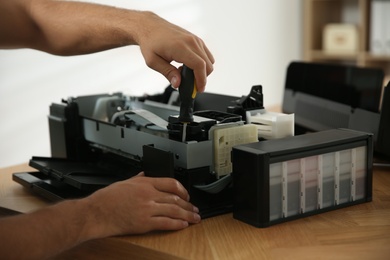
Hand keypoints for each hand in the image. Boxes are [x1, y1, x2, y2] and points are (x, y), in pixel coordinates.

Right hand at [83, 173, 200, 237]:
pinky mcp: (144, 223)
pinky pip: (166, 223)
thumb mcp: (124, 182)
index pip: (170, 183)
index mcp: (144, 183)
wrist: (95, 213)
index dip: (183, 190)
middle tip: (195, 209)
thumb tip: (144, 175)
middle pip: (175, 198)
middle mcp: (148, 194)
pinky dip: (177, 224)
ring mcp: (147, 208)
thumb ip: (137, 179)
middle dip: (188, 205)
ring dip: (187, 215)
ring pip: (174, 210)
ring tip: (194, 218)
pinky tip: (183, 225)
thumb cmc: (106, 199)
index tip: (187, 195)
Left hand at [135, 12, 214, 92]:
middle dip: (202, 78)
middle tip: (191, 84)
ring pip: (209, 60)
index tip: (198, 89)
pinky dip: (202, 63)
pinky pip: (206, 54)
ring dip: (202, 70)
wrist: (150, 26)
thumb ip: (167, 73)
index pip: (199, 65)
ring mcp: (195, 39)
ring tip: (187, 73)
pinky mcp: (195, 39)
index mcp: (180, 47)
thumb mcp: (153, 61)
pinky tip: (188, 65)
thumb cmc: (150, 42)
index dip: (201, 80)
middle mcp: (191, 41)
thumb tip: (178, 84)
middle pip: (208, 64)